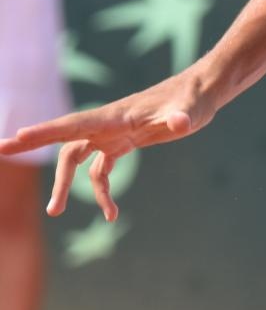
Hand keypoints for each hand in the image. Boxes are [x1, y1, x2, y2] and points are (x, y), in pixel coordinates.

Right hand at [0, 70, 214, 220]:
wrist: (201, 94)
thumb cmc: (194, 100)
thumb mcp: (189, 112)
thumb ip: (181, 117)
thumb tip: (179, 123)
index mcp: (115, 116)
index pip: (72, 124)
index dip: (44, 132)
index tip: (15, 137)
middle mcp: (108, 124)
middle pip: (63, 139)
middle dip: (32, 145)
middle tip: (1, 151)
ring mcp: (113, 134)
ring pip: (77, 159)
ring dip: (65, 185)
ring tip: (55, 212)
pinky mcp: (124, 143)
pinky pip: (101, 170)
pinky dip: (102, 191)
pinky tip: (111, 215)